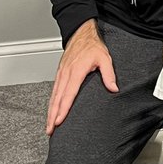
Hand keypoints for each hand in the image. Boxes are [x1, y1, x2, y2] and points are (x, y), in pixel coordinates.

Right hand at [46, 19, 116, 135]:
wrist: (81, 34)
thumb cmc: (92, 46)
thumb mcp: (105, 58)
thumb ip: (109, 74)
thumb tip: (114, 89)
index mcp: (76, 71)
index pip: (68, 94)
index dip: (63, 109)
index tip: (59, 121)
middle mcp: (65, 74)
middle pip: (57, 99)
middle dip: (52, 116)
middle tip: (50, 130)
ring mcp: (61, 74)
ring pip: (53, 96)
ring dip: (50, 112)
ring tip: (49, 126)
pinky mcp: (60, 74)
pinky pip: (54, 91)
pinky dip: (51, 103)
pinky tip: (51, 111)